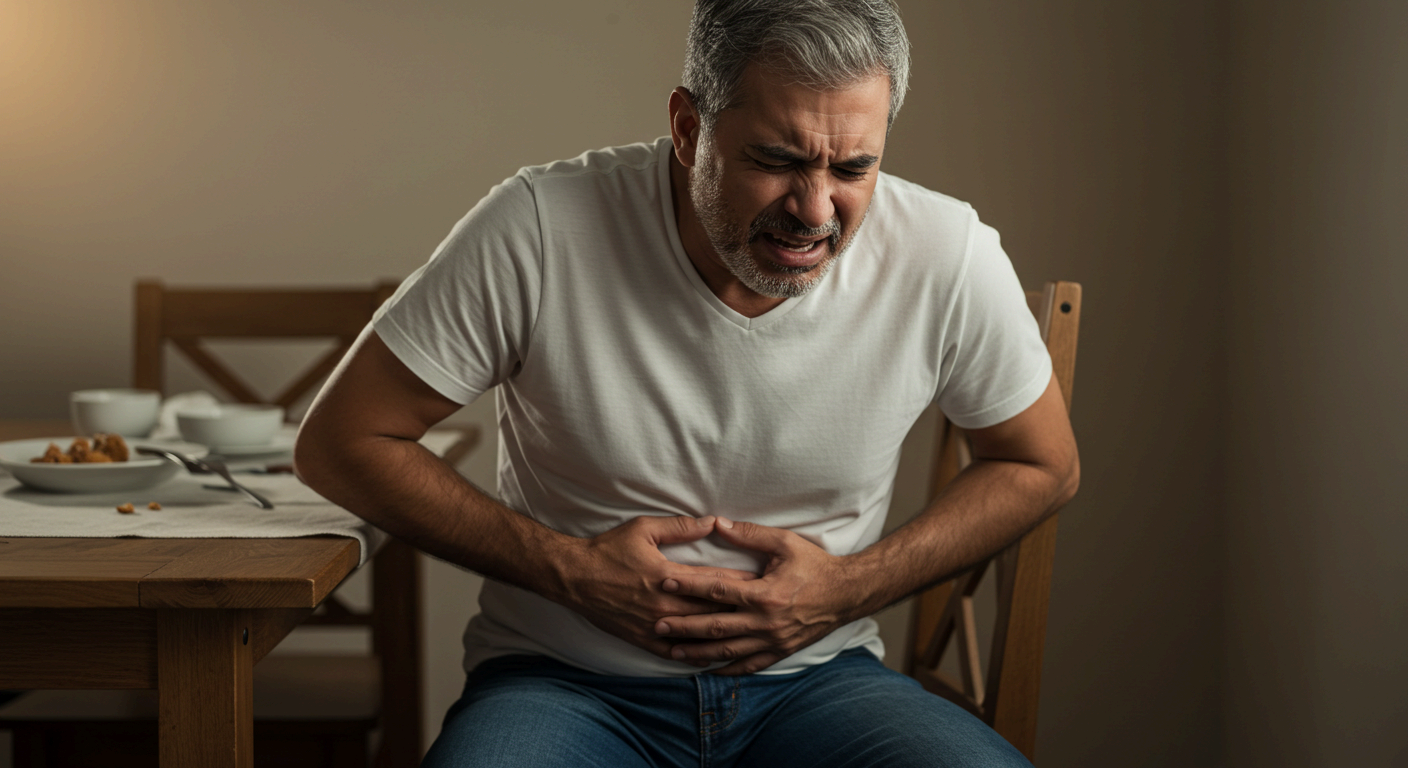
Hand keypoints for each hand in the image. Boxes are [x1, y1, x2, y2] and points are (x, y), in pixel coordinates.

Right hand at [561, 515, 758, 660]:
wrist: (574, 578)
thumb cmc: (608, 550)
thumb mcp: (644, 529)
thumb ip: (680, 527)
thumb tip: (712, 522)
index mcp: (668, 577)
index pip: (713, 583)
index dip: (741, 584)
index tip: (762, 583)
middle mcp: (663, 605)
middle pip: (710, 612)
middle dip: (738, 611)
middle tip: (763, 611)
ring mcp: (652, 626)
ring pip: (695, 635)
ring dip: (720, 635)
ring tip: (746, 635)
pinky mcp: (641, 639)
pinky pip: (673, 652)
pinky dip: (693, 656)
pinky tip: (710, 657)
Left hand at [652, 517, 858, 674]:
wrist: (846, 594)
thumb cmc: (815, 565)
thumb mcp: (785, 543)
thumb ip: (749, 533)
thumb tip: (716, 523)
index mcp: (765, 594)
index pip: (718, 589)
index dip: (689, 585)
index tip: (663, 581)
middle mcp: (766, 622)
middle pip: (715, 626)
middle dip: (684, 626)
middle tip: (656, 624)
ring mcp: (772, 642)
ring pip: (727, 651)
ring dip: (697, 652)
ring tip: (672, 650)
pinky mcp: (779, 653)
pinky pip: (747, 666)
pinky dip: (724, 669)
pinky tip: (705, 669)